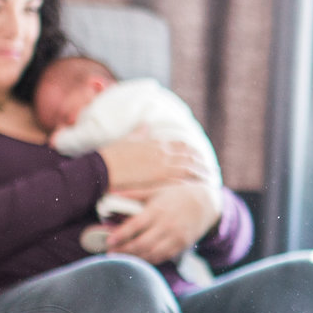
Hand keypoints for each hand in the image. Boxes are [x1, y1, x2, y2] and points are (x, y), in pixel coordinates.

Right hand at [96, 132, 214, 200]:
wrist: (103, 167)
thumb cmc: (112, 155)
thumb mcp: (128, 140)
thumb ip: (139, 133)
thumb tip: (145, 125)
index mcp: (156, 143)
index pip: (181, 145)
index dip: (192, 151)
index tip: (199, 156)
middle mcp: (163, 153)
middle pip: (189, 156)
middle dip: (201, 163)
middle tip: (210, 169)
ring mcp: (162, 165)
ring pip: (189, 168)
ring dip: (200, 172)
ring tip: (209, 178)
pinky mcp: (159, 179)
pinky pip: (182, 179)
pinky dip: (192, 182)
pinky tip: (198, 187)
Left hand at [103, 179, 221, 264]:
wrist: (207, 203)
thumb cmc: (178, 194)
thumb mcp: (158, 189)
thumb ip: (135, 194)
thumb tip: (112, 194)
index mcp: (158, 209)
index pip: (136, 225)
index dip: (121, 234)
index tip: (108, 240)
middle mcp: (167, 225)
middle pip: (142, 243)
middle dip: (124, 250)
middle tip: (110, 252)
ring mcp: (175, 237)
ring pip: (151, 253)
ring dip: (134, 258)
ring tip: (120, 258)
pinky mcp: (181, 245)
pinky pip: (162, 257)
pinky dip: (148, 261)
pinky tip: (138, 260)